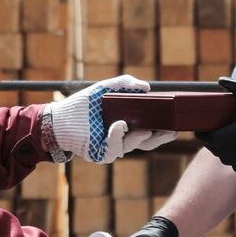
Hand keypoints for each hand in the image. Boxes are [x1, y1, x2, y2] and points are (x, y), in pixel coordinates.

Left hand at [49, 76, 177, 162]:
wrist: (60, 117)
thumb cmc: (84, 104)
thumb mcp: (106, 88)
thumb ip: (125, 83)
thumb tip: (147, 87)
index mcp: (127, 125)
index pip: (150, 130)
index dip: (163, 129)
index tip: (175, 124)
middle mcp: (122, 138)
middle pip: (147, 142)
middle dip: (160, 138)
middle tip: (171, 131)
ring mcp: (111, 147)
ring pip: (132, 146)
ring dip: (139, 138)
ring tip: (144, 130)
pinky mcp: (99, 153)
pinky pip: (113, 149)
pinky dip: (117, 136)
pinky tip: (118, 125)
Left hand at [201, 77, 235, 174]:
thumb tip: (220, 80)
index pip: (211, 139)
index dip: (202, 134)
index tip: (200, 128)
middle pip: (216, 150)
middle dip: (211, 141)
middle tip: (212, 130)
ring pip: (226, 159)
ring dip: (222, 150)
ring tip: (225, 137)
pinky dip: (233, 158)